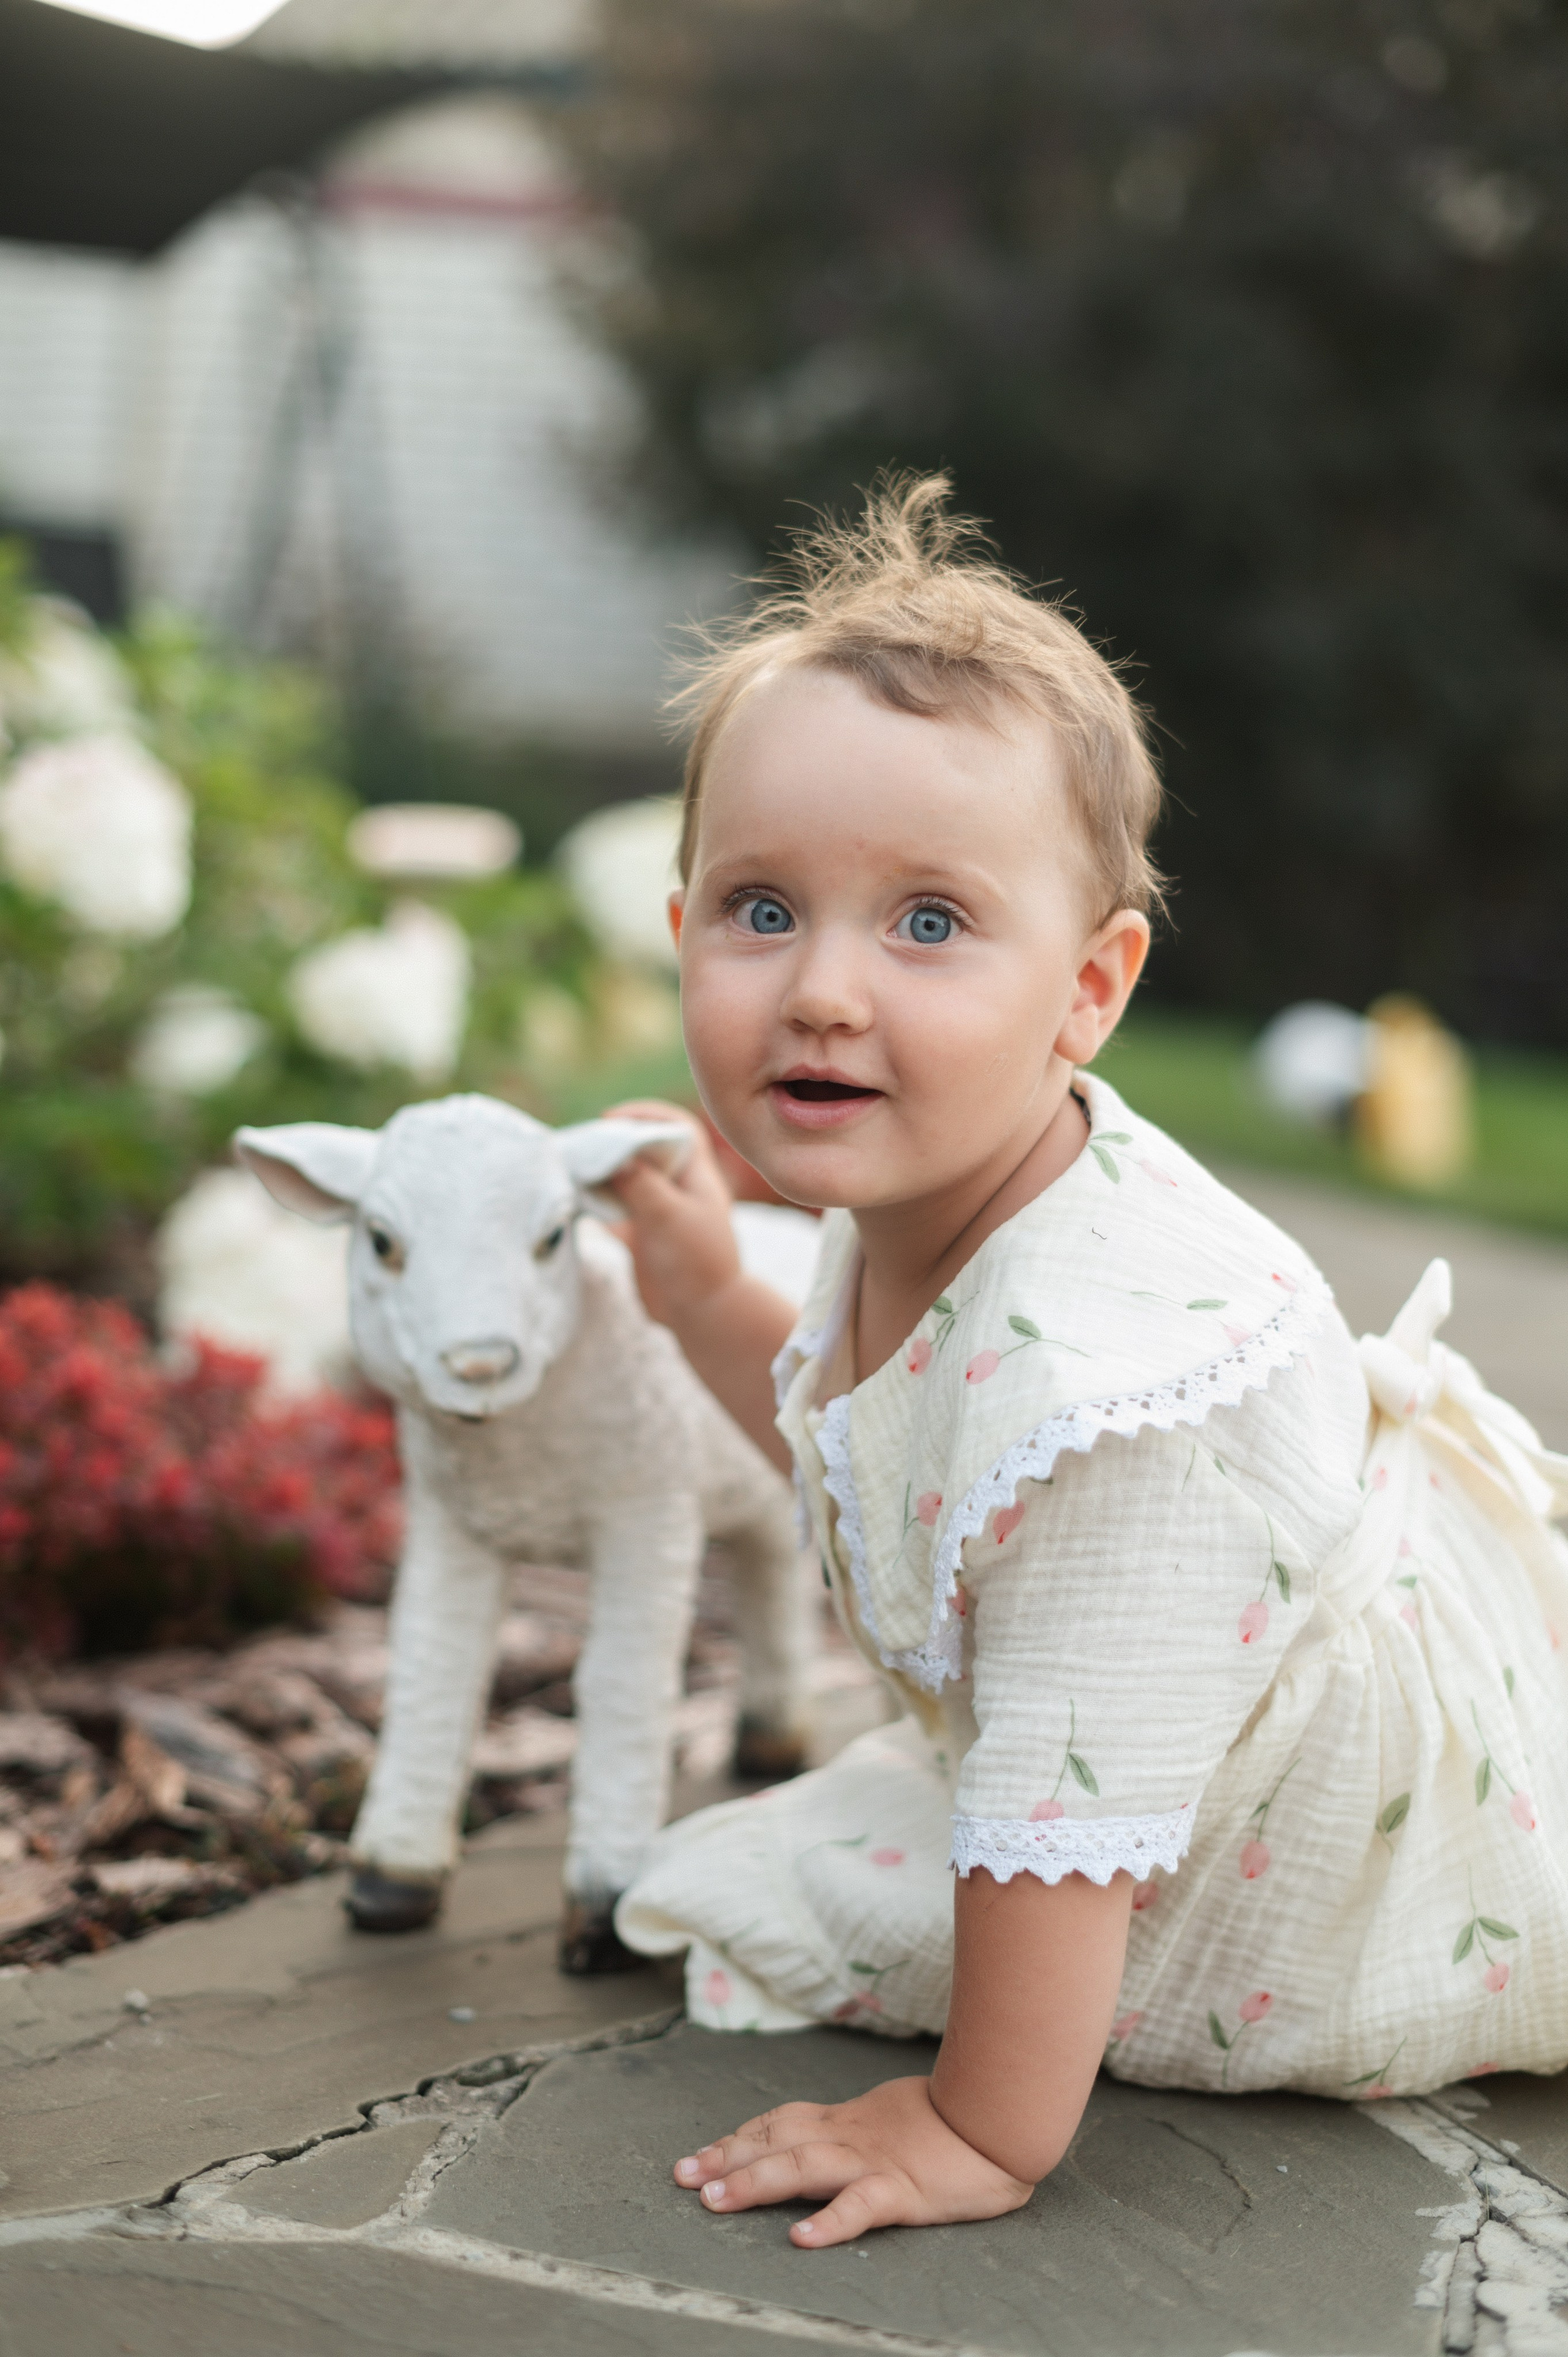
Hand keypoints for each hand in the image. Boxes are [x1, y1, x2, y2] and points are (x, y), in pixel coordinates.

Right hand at [599, 1099, 740, 1330]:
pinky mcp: (645, 1236)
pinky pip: (617, 1209)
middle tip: (584, 1145)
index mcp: (697, 1176)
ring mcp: (661, 1212)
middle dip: (616, 1142)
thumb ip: (641, 1183)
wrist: (704, 1319)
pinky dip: (598, 1202)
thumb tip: (613, 1152)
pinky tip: (577, 1200)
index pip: (676, 1127)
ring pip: (629, 1179)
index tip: (611, 1119)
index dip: (646, 1115)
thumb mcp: (668, 1217)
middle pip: (646, 1150)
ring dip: (603, 1172)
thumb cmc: (695, 1265)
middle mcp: (679, 1189)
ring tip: (574, 1168)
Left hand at [672, 2076, 1033, 2246]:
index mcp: (848, 2122)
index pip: (781, 2122)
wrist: (1000, 2114)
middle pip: (776, 2141)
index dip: (738, 2137)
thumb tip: (823, 2138)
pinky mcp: (904, 2191)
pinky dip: (829, 2222)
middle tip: (681, 2175)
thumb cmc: (952, 2120)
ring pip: (803, 2168)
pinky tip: (801, 2239)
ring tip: (713, 2200)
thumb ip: (857, 2128)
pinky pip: (861, 2207)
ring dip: (754, 2183)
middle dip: (725, 2158)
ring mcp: (874, 2162)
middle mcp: (851, 2137)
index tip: (698, 2154)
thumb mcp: (891, 2117)